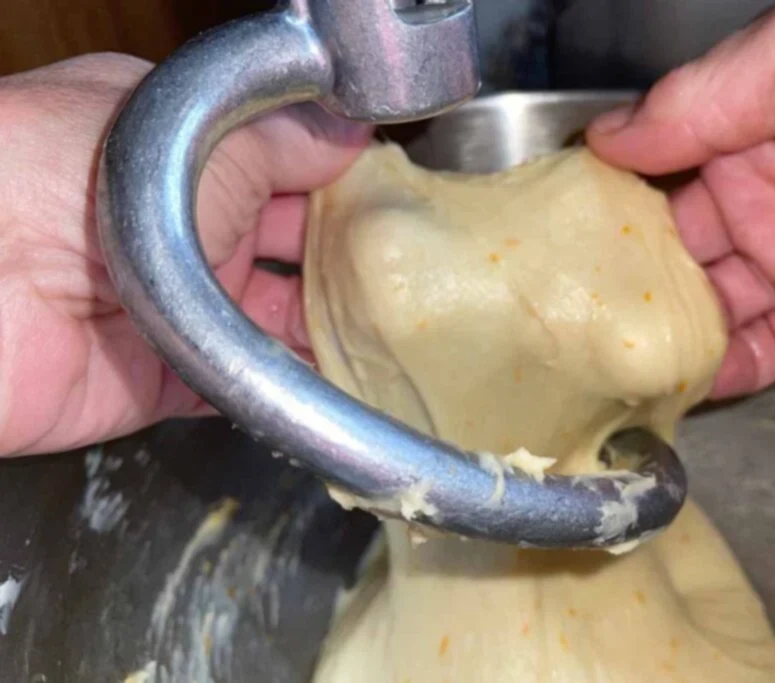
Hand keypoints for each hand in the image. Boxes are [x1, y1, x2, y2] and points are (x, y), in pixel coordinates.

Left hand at [0, 53, 370, 456]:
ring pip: (278, 318)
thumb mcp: (210, 137)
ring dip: (335, 325)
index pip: (286, 164)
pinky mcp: (167, 378)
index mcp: (186, 152)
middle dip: (353, 258)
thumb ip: (291, 141)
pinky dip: (296, 387)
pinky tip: (353, 380)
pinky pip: (249, 386)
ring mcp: (177, 304)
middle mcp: (184, 226)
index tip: (405, 201)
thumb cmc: (72, 177)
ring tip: (405, 327)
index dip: (345, 181)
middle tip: (419, 270)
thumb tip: (355, 137)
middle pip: (290, 246)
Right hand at [588, 0, 774, 398]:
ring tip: (596, 357)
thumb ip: (702, 99)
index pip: (661, 161)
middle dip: (620, 274)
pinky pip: (772, 354)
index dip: (606, 195)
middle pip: (676, 243)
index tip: (547, 230)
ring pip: (715, 305)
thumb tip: (607, 138)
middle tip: (556, 310)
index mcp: (760, 113)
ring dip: (661, 331)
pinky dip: (722, 374)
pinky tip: (670, 386)